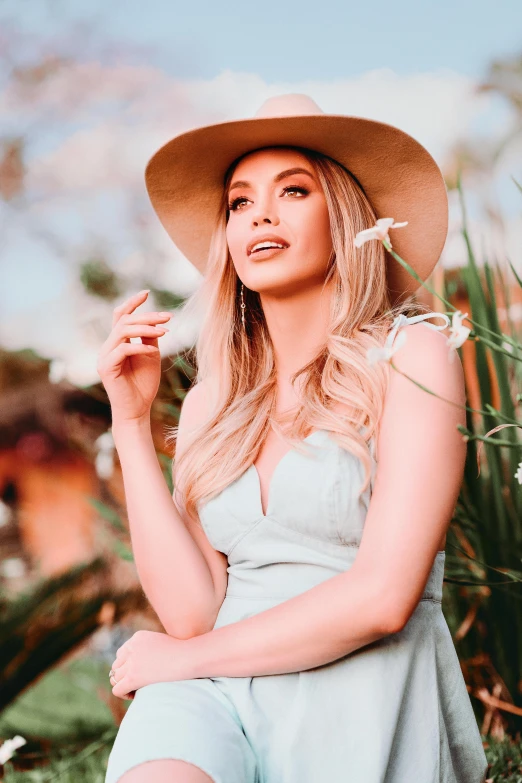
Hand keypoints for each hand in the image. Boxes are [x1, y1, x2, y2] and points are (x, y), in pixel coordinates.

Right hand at [97, 290, 171, 423]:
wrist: (137, 410)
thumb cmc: (143, 385)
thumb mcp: (150, 356)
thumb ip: (149, 339)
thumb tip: (154, 322)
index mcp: (116, 343)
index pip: (120, 316)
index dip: (132, 303)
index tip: (147, 292)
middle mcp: (107, 347)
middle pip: (124, 321)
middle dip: (147, 316)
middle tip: (168, 317)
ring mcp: (104, 357)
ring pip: (123, 332)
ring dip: (145, 329)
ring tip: (164, 332)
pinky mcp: (106, 368)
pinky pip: (123, 349)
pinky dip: (139, 347)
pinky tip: (153, 350)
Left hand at [109, 630, 193, 699]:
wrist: (189, 658)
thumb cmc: (183, 653)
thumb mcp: (162, 644)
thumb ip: (149, 651)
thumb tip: (141, 668)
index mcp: (138, 637)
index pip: (122, 653)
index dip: (128, 666)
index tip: (141, 673)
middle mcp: (132, 647)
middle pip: (116, 665)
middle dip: (125, 675)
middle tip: (138, 683)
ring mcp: (132, 662)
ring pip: (115, 677)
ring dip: (124, 684)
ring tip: (137, 689)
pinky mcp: (133, 677)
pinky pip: (117, 689)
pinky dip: (123, 694)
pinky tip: (135, 694)